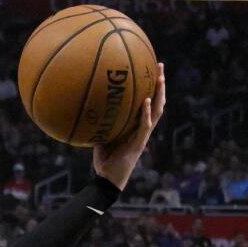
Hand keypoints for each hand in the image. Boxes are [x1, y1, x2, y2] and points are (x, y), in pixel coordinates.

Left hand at [93, 62, 165, 189]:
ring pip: (157, 111)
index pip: (148, 103)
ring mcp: (142, 136)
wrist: (107, 181)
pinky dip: (146, 113)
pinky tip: (146, 101)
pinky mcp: (139, 144)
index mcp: (136, 126)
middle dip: (159, 83)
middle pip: (157, 101)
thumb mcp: (100, 137)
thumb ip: (99, 123)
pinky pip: (145, 126)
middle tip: (160, 65)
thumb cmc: (104, 161)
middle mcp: (142, 129)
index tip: (150, 68)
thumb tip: (87, 107)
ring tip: (160, 78)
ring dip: (159, 94)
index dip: (150, 87)